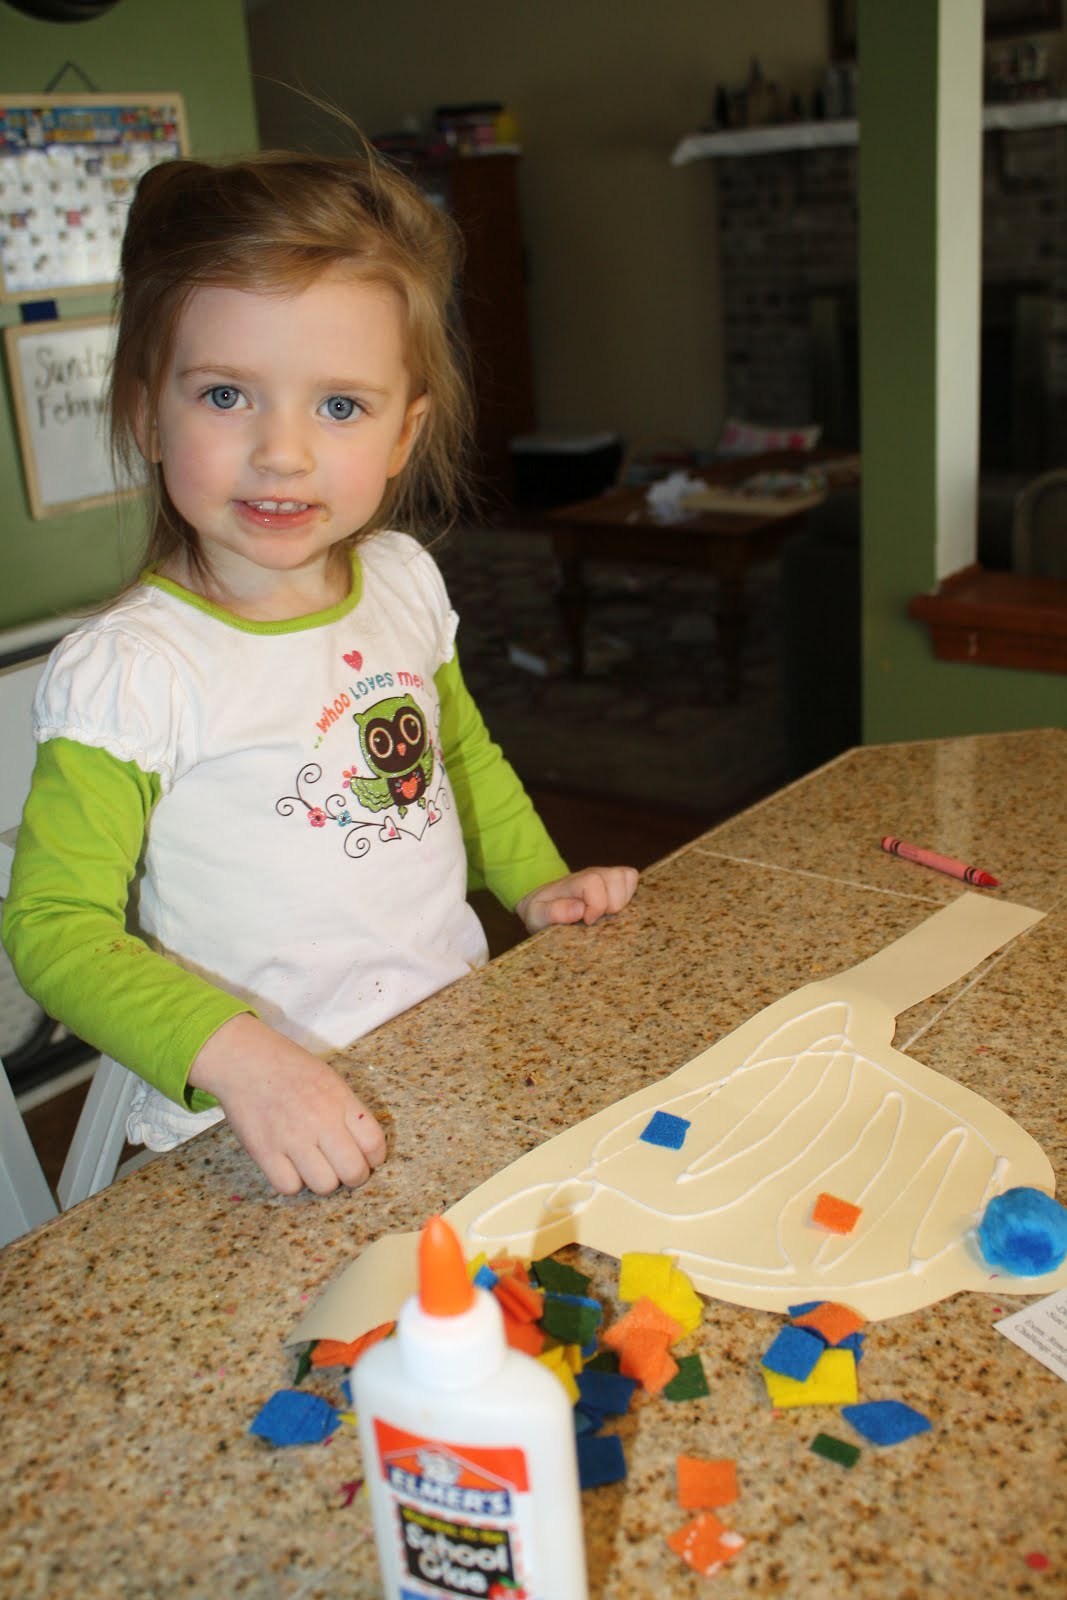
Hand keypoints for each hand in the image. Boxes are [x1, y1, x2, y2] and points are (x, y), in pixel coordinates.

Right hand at [188, 1014, 386, 1195]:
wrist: (245, 1060)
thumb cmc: (290, 1069)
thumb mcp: (330, 1080)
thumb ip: (348, 1112)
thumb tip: (364, 1148)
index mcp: (341, 1101)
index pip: (374, 1144)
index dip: (374, 1158)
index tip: (366, 1158)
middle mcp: (320, 1121)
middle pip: (353, 1172)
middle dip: (353, 1176)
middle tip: (342, 1168)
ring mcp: (292, 1139)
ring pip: (324, 1186)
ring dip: (322, 1180)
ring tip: (313, 1165)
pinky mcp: (264, 1152)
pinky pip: (289, 1187)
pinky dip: (291, 1182)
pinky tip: (289, 1165)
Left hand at [515, 865, 637, 932]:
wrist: (543, 907)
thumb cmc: (541, 913)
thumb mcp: (536, 916)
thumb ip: (553, 912)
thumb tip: (579, 909)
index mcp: (572, 882)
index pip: (593, 882)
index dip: (596, 905)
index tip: (587, 921)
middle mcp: (591, 875)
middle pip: (616, 878)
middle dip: (612, 905)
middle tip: (597, 919)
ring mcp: (604, 876)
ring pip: (627, 877)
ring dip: (622, 900)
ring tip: (607, 914)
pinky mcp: (615, 881)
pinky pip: (632, 879)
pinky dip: (629, 895)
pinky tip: (615, 909)